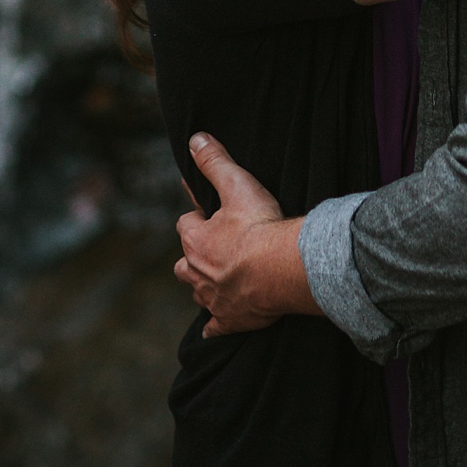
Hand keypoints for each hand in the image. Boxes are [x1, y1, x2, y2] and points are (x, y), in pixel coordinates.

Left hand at [173, 134, 313, 335]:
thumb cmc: (260, 227)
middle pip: (183, 263)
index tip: (211, 213)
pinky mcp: (230, 319)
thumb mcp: (237, 185)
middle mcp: (197, 272)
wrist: (282, 270)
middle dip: (193, 255)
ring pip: (197, 291)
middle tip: (213, 247)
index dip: (198, 217)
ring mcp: (213, 298)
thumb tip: (194, 139)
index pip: (186, 224)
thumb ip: (215, 162)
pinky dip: (214, 325)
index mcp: (196, 240)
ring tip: (216, 277)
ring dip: (203, 284)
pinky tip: (214, 327)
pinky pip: (215, 326)